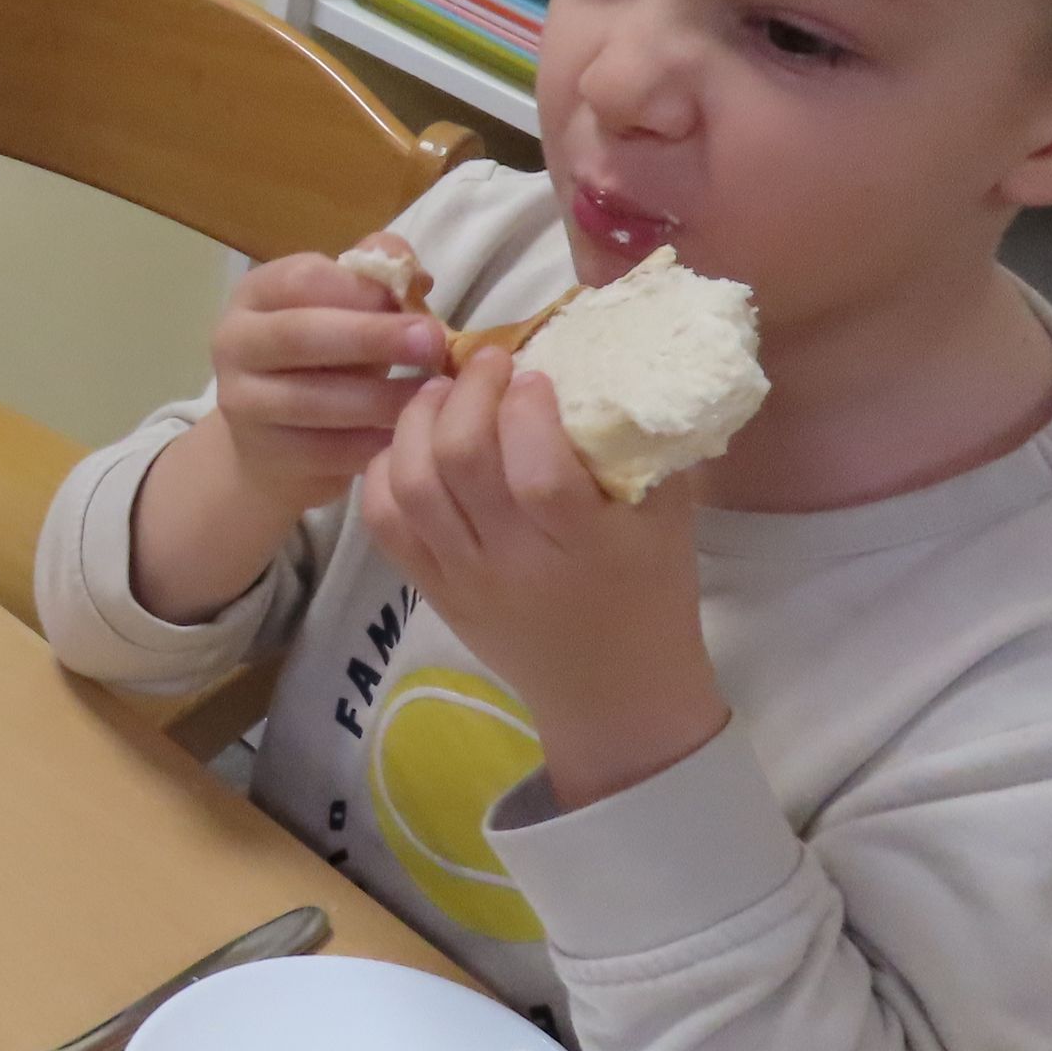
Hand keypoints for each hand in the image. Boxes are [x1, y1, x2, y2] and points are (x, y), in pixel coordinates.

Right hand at [208, 249, 445, 517]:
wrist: (276, 439)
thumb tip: (415, 276)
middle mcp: (234, 342)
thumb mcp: (346, 311)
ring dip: (380, 397)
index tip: (417, 300)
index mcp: (255, 293)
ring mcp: (241, 401)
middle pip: (299, 335)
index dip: (360, 289)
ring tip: (431, 395)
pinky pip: (323, 450)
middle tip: (433, 343)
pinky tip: (408, 436)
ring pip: (311, 399)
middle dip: (372, 337)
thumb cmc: (324, 358)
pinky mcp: (262, 453)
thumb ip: (376, 279)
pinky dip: (370, 443)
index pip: (301, 279)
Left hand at [359, 349, 725, 805]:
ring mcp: (462, 580)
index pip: (537, 472)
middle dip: (464, 394)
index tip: (535, 371)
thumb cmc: (652, 593)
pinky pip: (382, 523)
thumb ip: (641, 444)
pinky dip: (383, 470)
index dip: (526, 410)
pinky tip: (410, 441)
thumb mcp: (669, 517)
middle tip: (482, 361)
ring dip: (416, 423)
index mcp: (585, 548)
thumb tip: (611, 357)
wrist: (612, 693)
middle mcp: (513, 564)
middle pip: (459, 465)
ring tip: (440, 391)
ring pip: (409, 488)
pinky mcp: (430, 590)